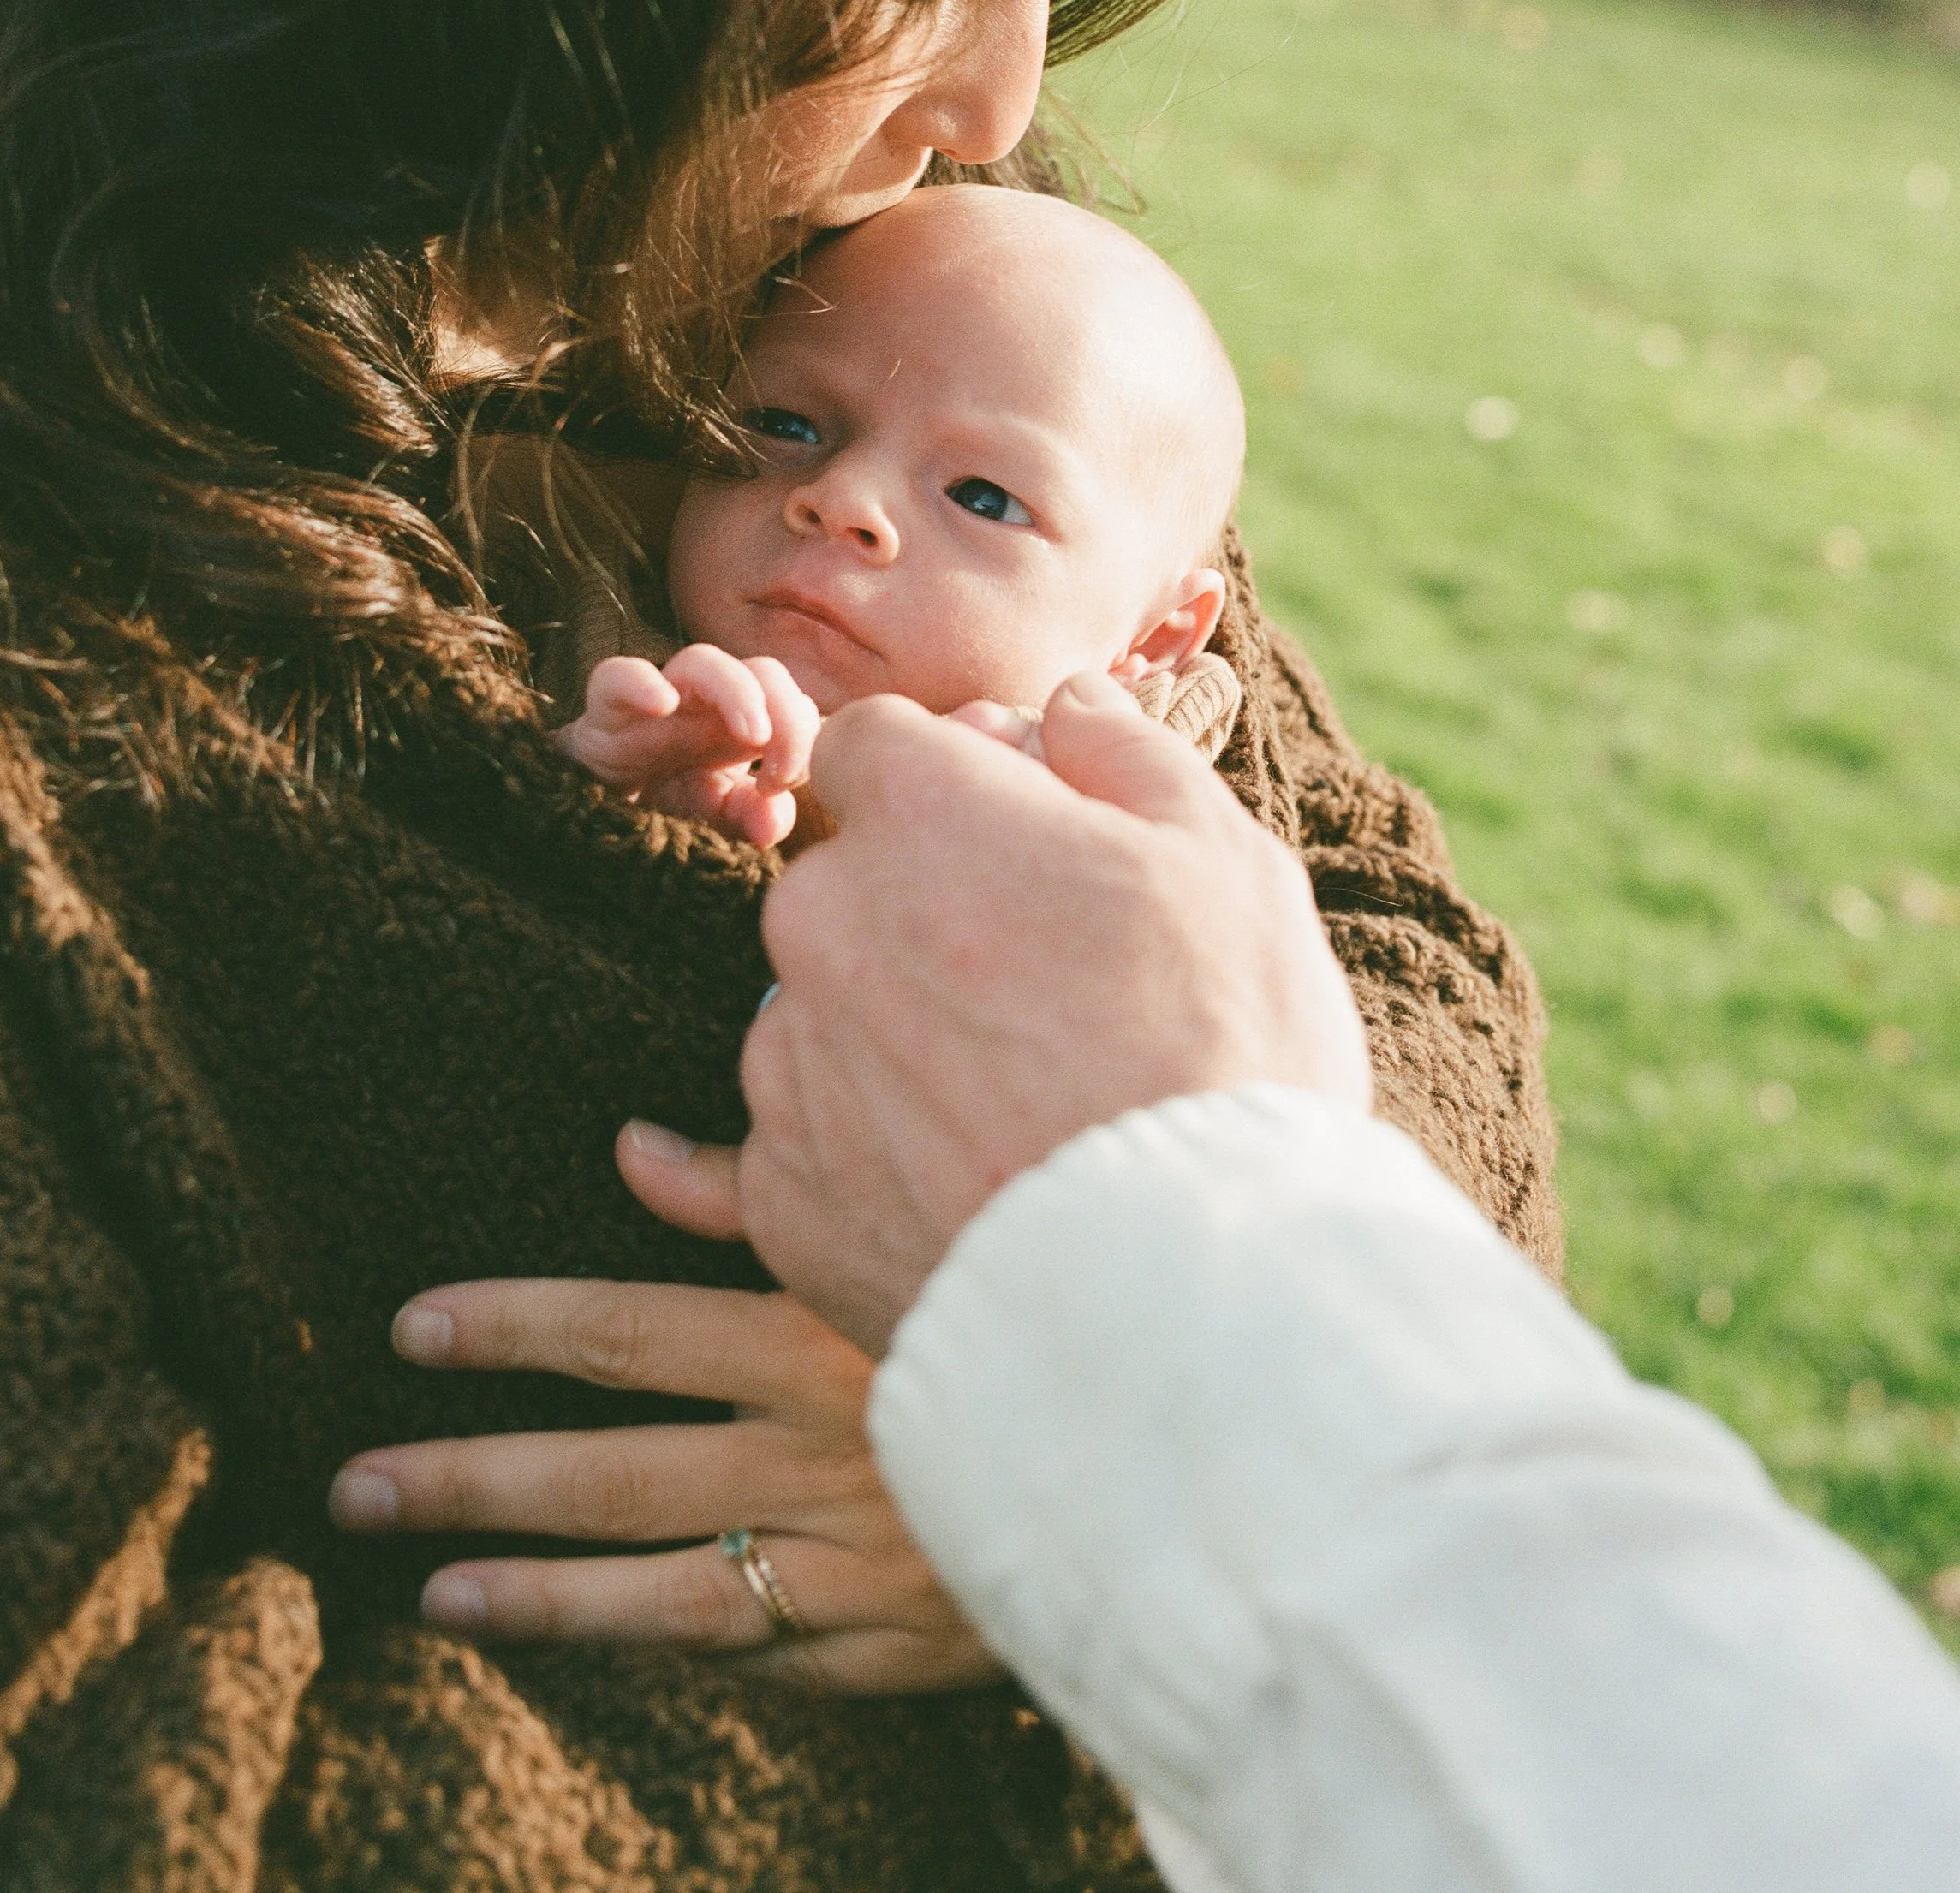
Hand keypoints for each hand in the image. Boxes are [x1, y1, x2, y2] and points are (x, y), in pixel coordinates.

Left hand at [325, 1128, 997, 1694]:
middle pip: (610, 1470)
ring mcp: (845, 1563)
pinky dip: (678, 1651)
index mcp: (809, 1339)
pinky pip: (763, 1654)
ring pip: (662, 1592)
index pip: (625, 1333)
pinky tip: (600, 1648)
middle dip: (473, 1479)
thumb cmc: (1023, 1287)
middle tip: (354, 1486)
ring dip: (540, 1596)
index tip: (412, 1329)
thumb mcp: (895, 1228)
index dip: (510, 1329)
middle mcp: (811, 1455)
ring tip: (434, 1594)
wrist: (1169, 1436)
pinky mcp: (888, 1643)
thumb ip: (757, 1192)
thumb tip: (628, 1147)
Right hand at [557, 644, 820, 847]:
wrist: (585, 805)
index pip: (795, 705)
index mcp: (741, 725)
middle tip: (783, 772)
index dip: (805, 738)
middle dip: (787, 712)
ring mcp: (658, 699)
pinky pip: (618, 675)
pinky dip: (640, 683)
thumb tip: (773, 820)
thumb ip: (749, 815)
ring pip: (703, 662)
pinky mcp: (606, 706)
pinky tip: (660, 704)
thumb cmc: (659, 801)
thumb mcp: (711, 816)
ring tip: (754, 737)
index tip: (787, 785)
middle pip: (763, 672)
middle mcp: (706, 704)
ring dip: (739, 693)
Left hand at [736, 670, 1373, 1354]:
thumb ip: (1128, 754)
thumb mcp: (1225, 863)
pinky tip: (865, 1175)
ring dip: (888, 1032)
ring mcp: (790, 1064)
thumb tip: (1067, 700)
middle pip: (846, 881)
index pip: (878, 743)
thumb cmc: (1220, 1058)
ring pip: (821, 1011)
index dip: (951, 780)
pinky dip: (845, 1155)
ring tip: (1018, 1108)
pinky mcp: (780, 1199)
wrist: (1182, 1304)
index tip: (1017, 838)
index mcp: (922, 816)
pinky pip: (785, 1149)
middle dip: (922, 910)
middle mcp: (823, 922)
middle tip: (1043, 989)